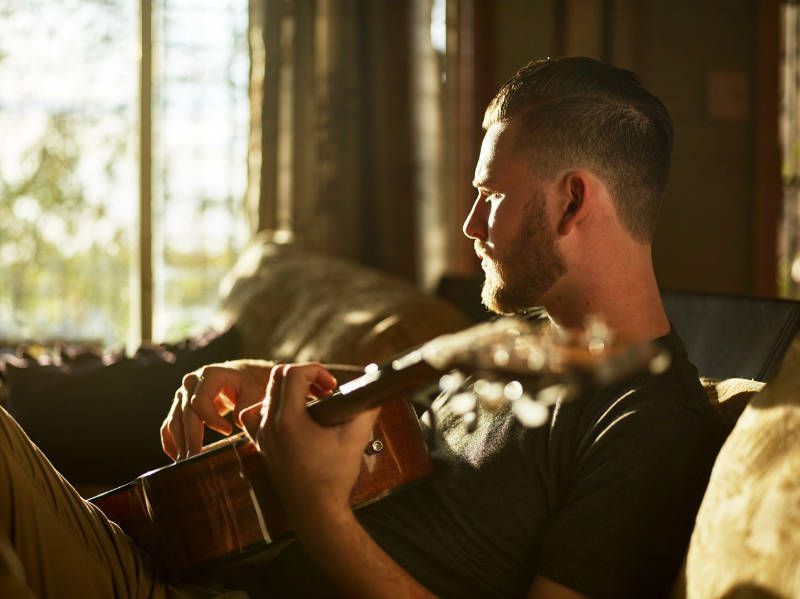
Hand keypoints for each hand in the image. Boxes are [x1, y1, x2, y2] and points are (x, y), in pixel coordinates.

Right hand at [160, 359, 273, 460]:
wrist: (242, 377)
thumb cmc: (249, 384)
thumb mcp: (254, 390)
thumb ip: (247, 404)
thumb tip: (236, 422)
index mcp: (210, 375)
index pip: (200, 400)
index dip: (211, 419)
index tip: (229, 431)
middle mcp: (191, 382)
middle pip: (185, 412)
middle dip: (191, 437)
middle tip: (196, 458)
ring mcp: (182, 394)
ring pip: (175, 420)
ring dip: (180, 442)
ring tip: (187, 463)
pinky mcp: (180, 407)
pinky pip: (169, 425)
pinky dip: (171, 441)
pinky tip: (177, 457)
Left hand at [241, 363, 379, 531]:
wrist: (315, 512)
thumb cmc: (334, 478)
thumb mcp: (355, 439)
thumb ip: (366, 409)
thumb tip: (374, 390)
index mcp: (289, 420)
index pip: (293, 373)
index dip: (316, 370)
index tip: (332, 386)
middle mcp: (269, 424)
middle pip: (278, 377)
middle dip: (305, 376)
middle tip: (325, 391)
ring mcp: (262, 435)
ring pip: (268, 394)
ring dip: (290, 390)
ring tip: (312, 404)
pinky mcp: (262, 445)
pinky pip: (257, 414)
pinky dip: (274, 408)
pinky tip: (294, 419)